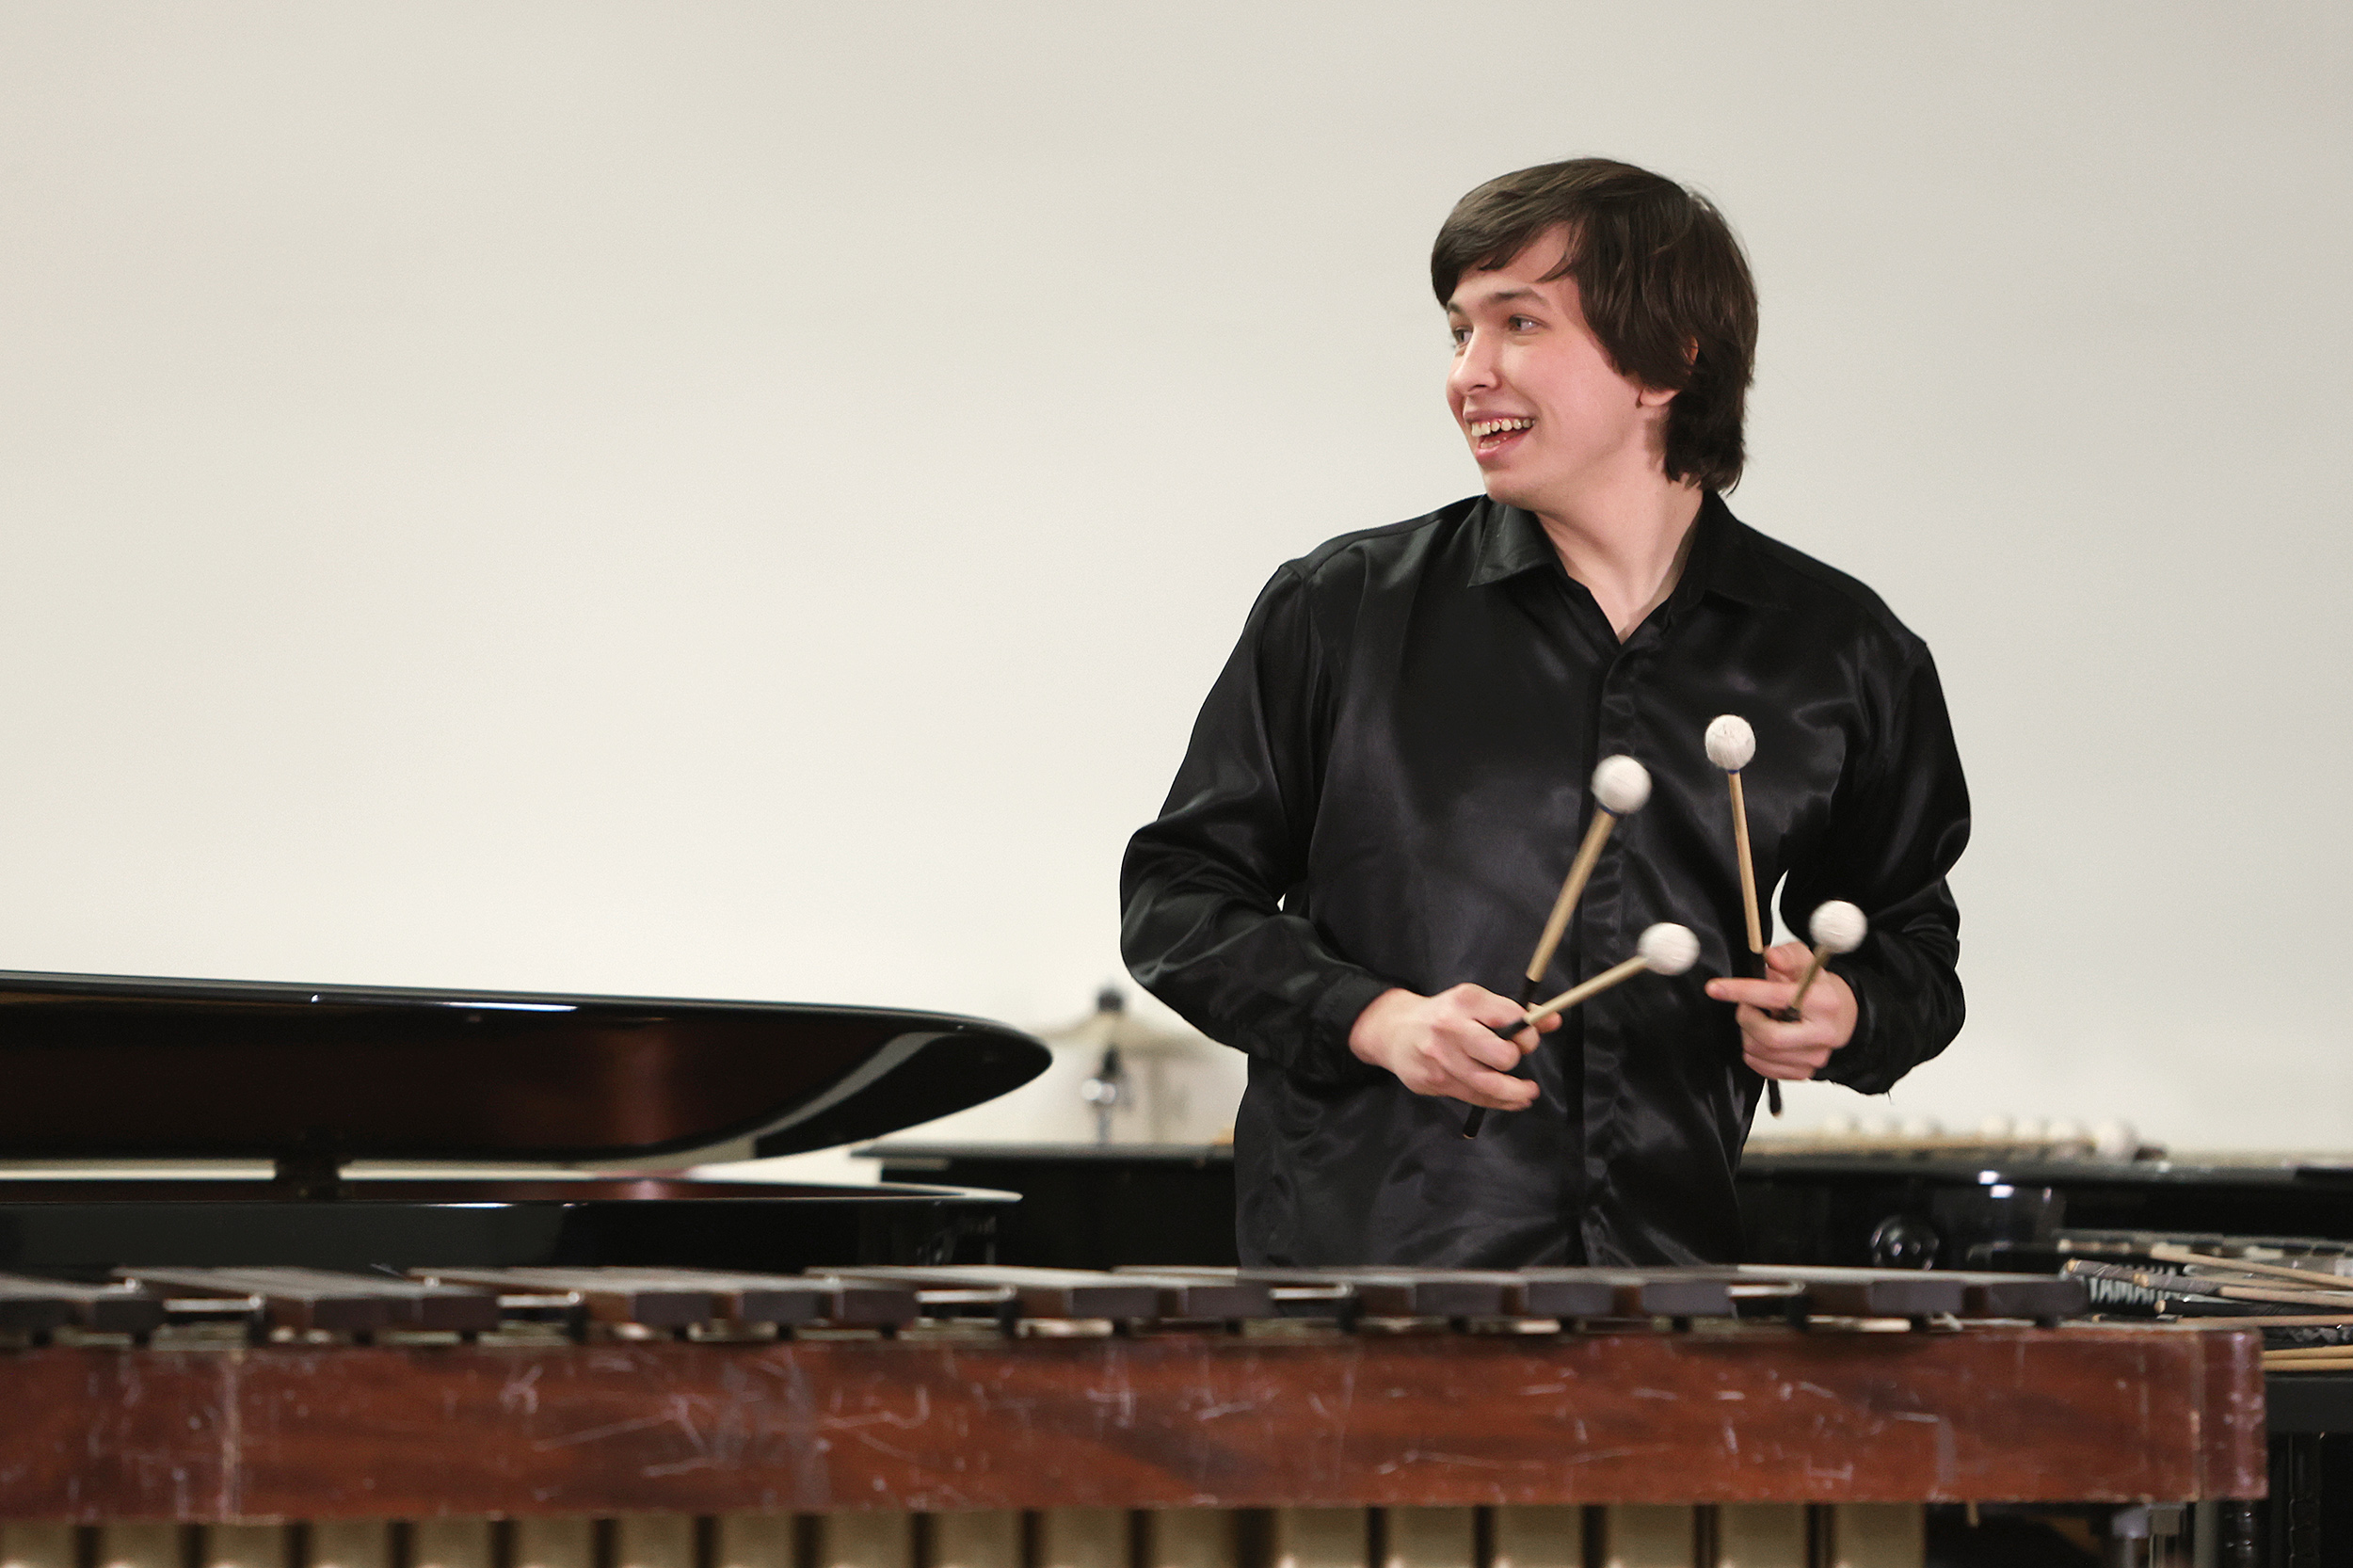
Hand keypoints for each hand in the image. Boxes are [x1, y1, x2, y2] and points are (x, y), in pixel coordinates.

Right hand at [1346, 984, 1560, 1109]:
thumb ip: (1515, 1012)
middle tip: (1514, 1058)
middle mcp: (1451, 1028)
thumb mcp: (1475, 1003)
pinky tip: (1512, 1100)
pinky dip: (1500, 1102)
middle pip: (1503, 1055)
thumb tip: (1554, 1020)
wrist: (1394, 1031)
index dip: (1529, 1032)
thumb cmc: (1444, 1016)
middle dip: (1516, 1058)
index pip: (1513, 1019)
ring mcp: (1441, 1058)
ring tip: (1528, 1092)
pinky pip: (1476, 1098)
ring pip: (1490, 1085)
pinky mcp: (1434, 1081)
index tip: (1528, 1038)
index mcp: (1466, 1001)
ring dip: (1517, 1092)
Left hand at [1704, 940, 1856, 1081]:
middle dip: (1746, 1019)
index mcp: (1824, 1002)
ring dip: (1748, 1033)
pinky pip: (1764, 1068)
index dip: (1741, 991)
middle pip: (1768, 1036)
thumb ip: (1787, 955)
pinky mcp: (1805, 1072)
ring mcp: (1815, 1057)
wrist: (1841, 1015)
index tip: (1715, 988)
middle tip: (1746, 1006)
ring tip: (1760, 1019)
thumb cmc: (1817, 988)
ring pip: (1761, 1052)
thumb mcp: (1806, 962)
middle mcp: (1823, 1033)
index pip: (1776, 997)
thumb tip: (1770, 956)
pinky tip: (1762, 1036)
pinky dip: (1754, 1052)